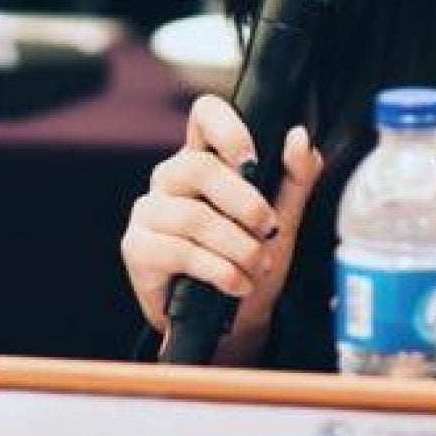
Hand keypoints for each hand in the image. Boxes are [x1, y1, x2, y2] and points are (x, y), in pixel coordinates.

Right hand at [121, 96, 322, 362]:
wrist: (232, 320)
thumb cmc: (252, 258)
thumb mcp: (284, 217)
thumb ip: (296, 176)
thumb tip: (299, 137)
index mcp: (206, 158)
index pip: (204, 115)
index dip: (226, 127)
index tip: (252, 159)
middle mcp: (171, 177)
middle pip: (198, 167)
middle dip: (243, 203)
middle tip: (269, 230)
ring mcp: (149, 211)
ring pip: (193, 217)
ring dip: (236, 247)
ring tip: (257, 266)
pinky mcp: (137, 247)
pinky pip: (178, 252)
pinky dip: (218, 271)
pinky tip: (236, 283)